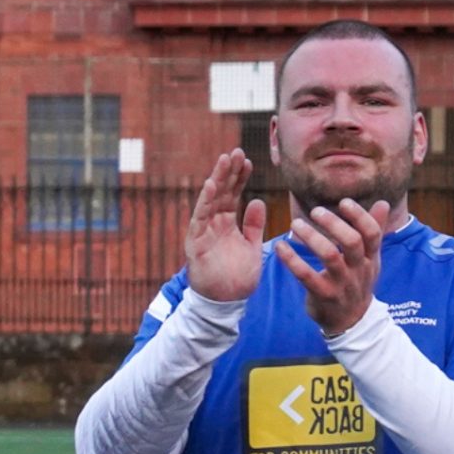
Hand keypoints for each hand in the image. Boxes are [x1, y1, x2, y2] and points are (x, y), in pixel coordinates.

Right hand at [184, 148, 267, 303]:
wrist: (226, 302)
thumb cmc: (237, 277)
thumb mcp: (251, 246)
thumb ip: (252, 225)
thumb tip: (257, 201)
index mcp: (226, 224)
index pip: (233, 195)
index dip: (239, 178)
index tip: (248, 160)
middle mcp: (213, 224)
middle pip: (221, 193)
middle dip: (228, 172)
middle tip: (236, 152)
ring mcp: (204, 232)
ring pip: (210, 200)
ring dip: (217, 180)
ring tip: (224, 160)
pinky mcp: (197, 242)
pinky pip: (200, 218)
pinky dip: (204, 201)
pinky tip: (210, 185)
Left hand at [276, 199, 389, 336]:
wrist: (351, 322)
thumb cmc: (357, 282)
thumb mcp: (369, 259)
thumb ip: (374, 231)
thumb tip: (384, 203)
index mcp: (370, 258)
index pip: (372, 233)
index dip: (359, 216)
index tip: (343, 202)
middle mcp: (359, 269)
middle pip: (352, 242)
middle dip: (333, 224)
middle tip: (315, 211)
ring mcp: (342, 284)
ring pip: (329, 257)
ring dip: (311, 238)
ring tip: (295, 224)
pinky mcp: (324, 295)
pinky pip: (306, 276)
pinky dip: (292, 260)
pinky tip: (280, 247)